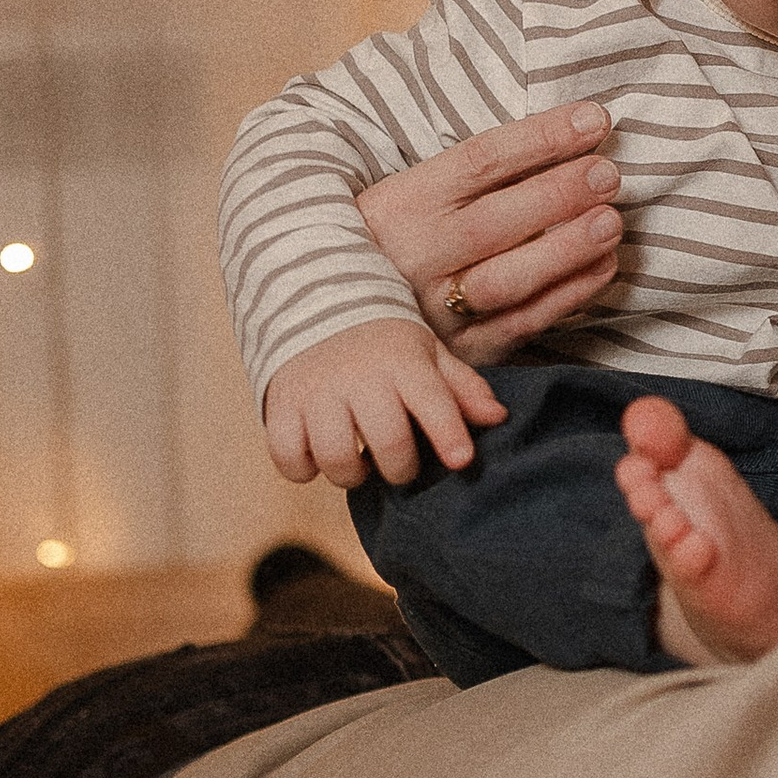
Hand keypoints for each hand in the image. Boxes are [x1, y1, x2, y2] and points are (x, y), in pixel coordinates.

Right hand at [262, 319, 502, 488]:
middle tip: (398, 465)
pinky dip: (302, 467)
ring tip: (356, 462)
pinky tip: (317, 454)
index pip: (432, 401)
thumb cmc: (383, 345)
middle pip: (386, 442)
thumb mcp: (427, 355)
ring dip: (350, 473)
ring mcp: (316, 393)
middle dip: (399, 468)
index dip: (449, 434)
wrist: (313, 304)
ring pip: (336, 458)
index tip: (461, 460)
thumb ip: (461, 388)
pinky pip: (288, 458)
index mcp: (403, 364)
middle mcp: (360, 378)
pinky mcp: (281, 406)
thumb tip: (497, 417)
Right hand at [357, 106, 625, 369]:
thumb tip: (566, 134)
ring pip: (508, 279)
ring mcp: (437, 308)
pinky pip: (522, 323)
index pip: (480, 160)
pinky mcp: (462, 350)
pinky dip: (569, 295)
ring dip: (568, 250)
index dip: (542, 138)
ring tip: (611, 221)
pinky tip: (603, 266)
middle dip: (559, 194)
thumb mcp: (412, 191)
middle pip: (496, 220)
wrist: (339, 312)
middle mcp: (417, 256)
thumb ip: (477, 173)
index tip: (594, 120)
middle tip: (608, 174)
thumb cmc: (395, 239)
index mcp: (403, 203)